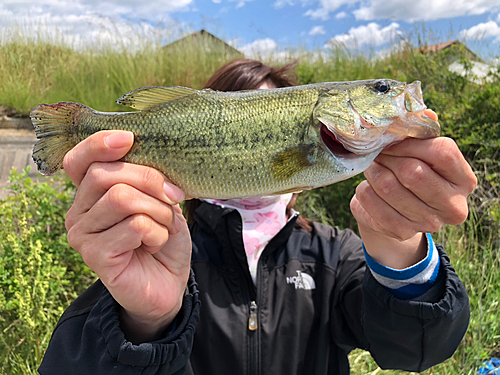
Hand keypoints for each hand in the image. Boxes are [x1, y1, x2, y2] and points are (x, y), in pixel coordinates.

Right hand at [64, 131, 191, 342]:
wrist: (167, 285)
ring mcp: (82, 235)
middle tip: (173, 199)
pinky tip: (155, 245)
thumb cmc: (162, 239)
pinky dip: (158, 232)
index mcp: (91, 194)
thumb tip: (147, 152)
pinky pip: (134, 225)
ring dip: (158, 210)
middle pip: (107, 174)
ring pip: (122, 197)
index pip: (78, 160)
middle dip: (151, 181)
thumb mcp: (160, 201)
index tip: (129, 139)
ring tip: (165, 226)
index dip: (99, 144)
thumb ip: (148, 178)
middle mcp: (78, 212)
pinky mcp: (95, 256)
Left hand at [350, 111, 476, 268]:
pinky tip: (368, 188)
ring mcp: (428, 223)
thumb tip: (424, 112)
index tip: (393, 139)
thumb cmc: (412, 173)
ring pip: (387, 185)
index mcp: (464, 180)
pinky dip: (363, 191)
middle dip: (388, 157)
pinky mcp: (402, 232)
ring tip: (374, 169)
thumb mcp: (422, 153)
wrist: (397, 212)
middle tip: (379, 154)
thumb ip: (422, 132)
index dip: (411, 142)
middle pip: (412, 171)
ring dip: (374, 172)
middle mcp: (452, 205)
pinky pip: (372, 202)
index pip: (441, 152)